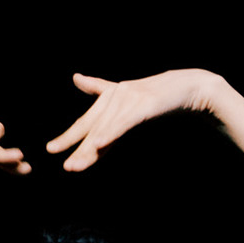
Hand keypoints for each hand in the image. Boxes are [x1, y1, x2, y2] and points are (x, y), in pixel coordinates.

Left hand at [45, 70, 222, 171]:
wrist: (191, 86)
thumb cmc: (161, 95)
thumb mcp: (130, 98)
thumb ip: (103, 90)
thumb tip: (76, 78)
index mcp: (112, 94)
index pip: (88, 120)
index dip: (70, 135)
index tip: (52, 149)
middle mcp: (118, 94)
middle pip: (92, 125)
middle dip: (74, 144)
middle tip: (60, 161)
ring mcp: (131, 98)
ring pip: (106, 128)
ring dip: (90, 148)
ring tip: (75, 165)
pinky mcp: (145, 104)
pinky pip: (124, 123)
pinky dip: (111, 133)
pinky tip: (99, 144)